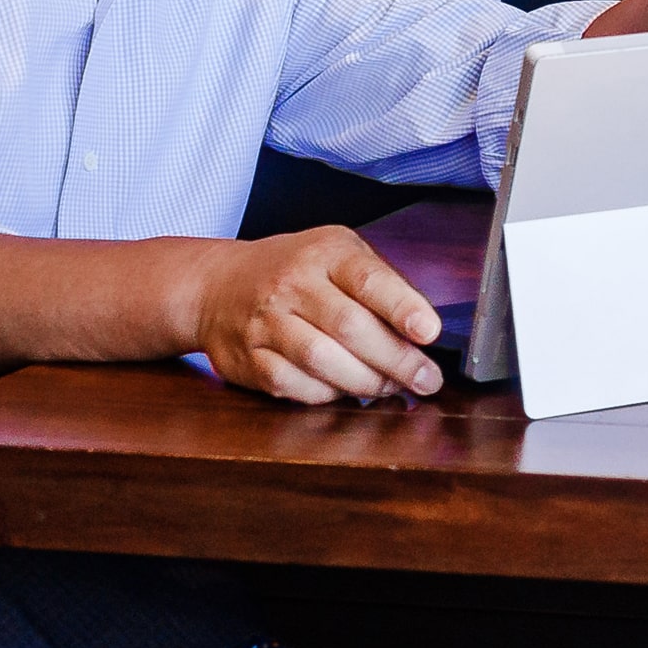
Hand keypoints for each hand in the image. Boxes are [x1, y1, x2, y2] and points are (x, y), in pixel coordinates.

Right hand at [189, 226, 444, 403]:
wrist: (219, 284)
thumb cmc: (295, 271)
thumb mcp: (338, 255)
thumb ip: (380, 286)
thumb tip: (423, 331)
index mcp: (324, 253)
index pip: (368, 279)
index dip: (403, 307)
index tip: (429, 332)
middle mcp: (292, 284)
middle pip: (350, 327)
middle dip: (397, 360)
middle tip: (426, 379)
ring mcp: (266, 322)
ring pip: (322, 360)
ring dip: (366, 382)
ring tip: (391, 388)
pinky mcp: (249, 359)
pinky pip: (294, 385)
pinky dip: (326, 394)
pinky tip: (344, 390)